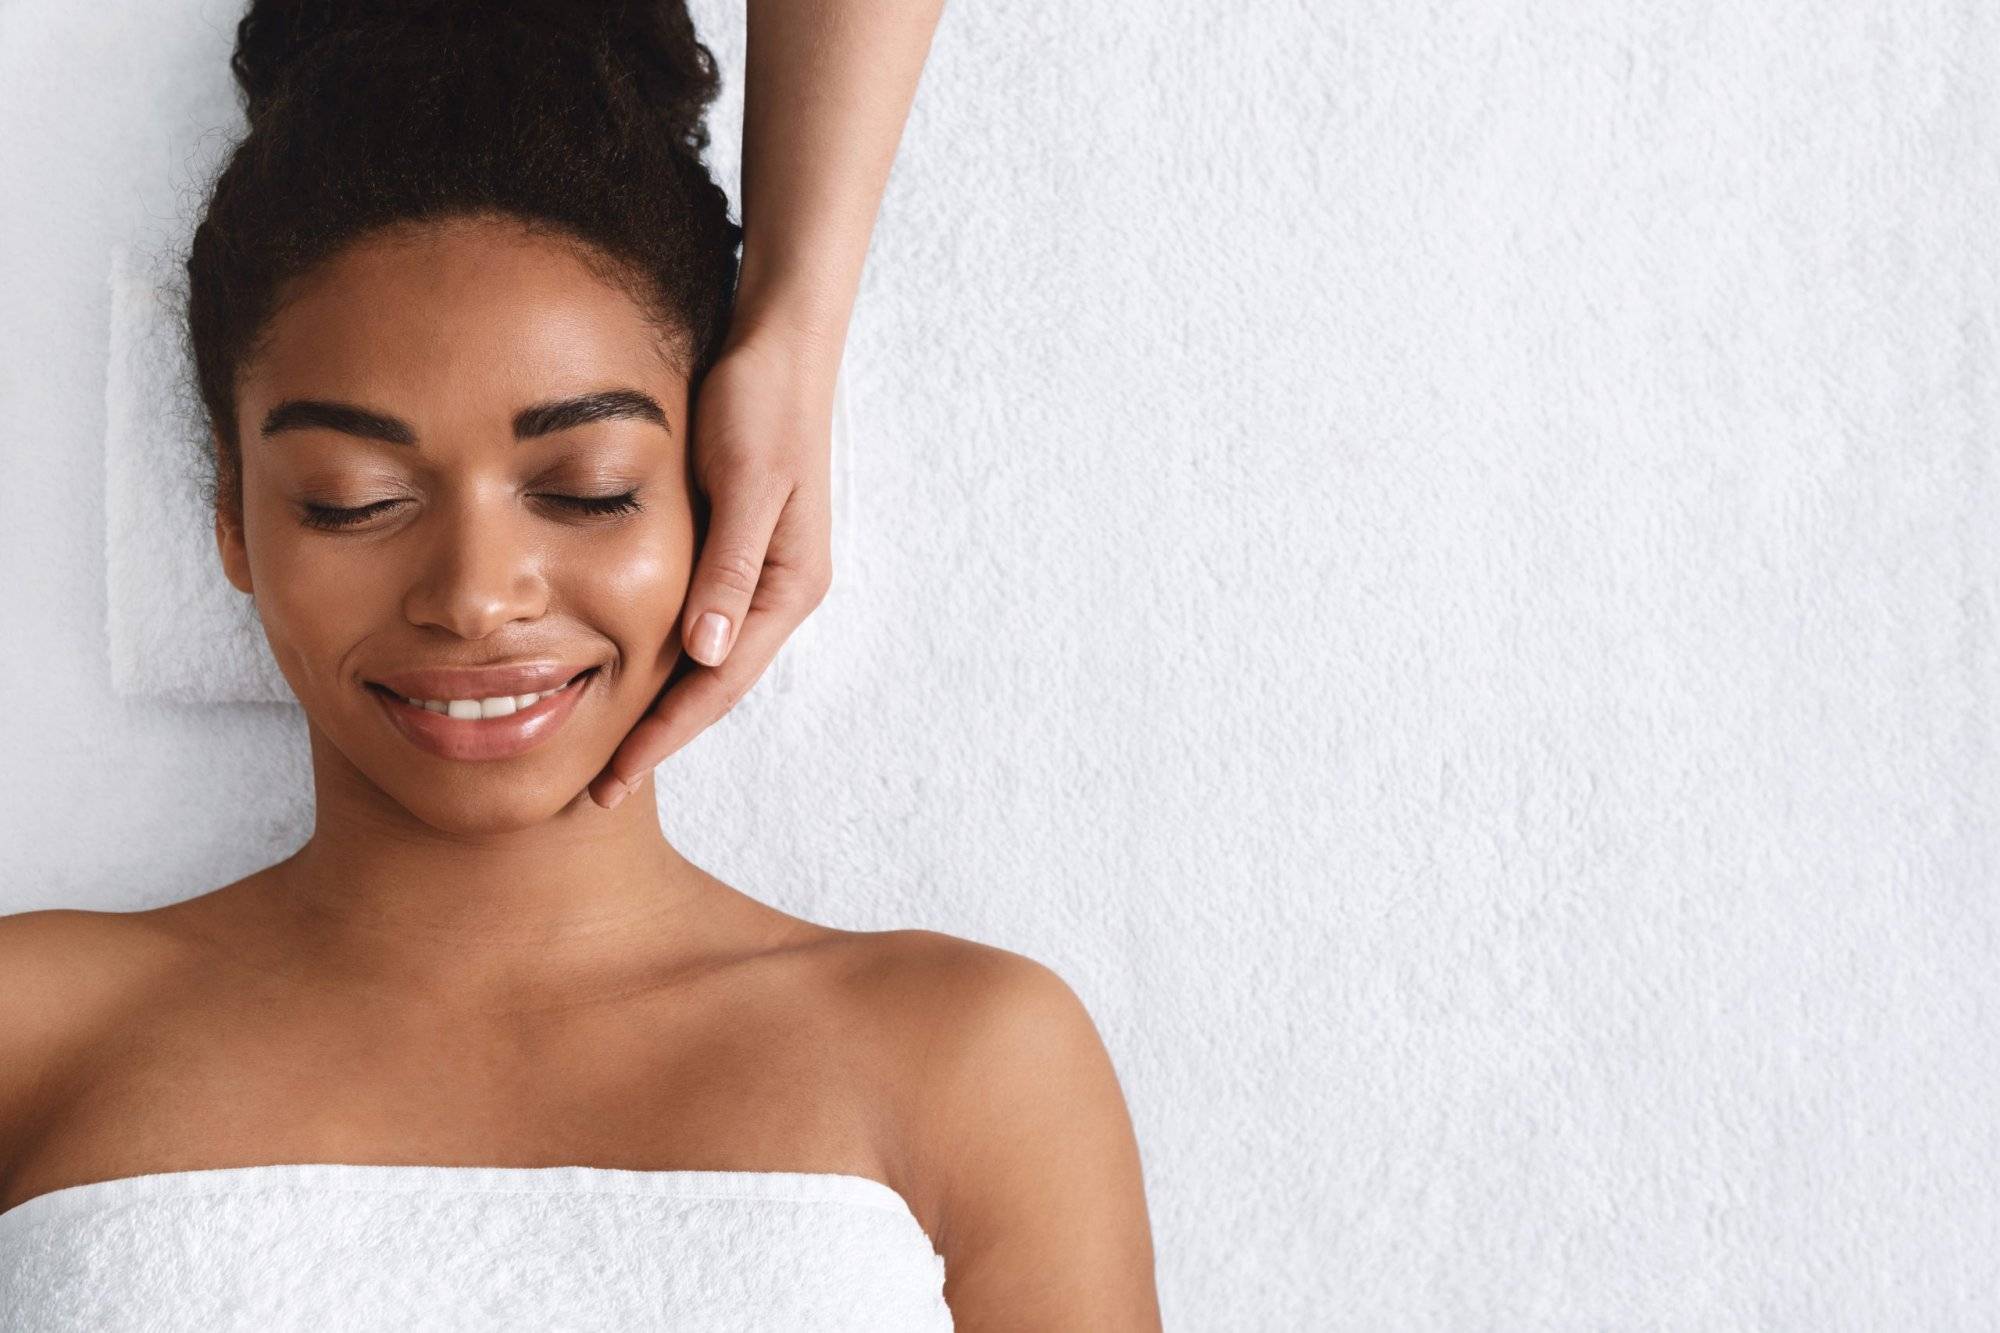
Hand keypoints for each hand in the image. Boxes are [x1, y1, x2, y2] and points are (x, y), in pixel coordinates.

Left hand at [588, 326, 836, 809]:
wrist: (779, 344)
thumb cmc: (761, 405)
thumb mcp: (748, 483)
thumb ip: (730, 569)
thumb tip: (708, 653)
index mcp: (790, 587)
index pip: (719, 685)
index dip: (664, 736)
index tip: (613, 781)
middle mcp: (779, 592)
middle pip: (713, 687)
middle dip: (659, 739)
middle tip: (597, 790)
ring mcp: (760, 574)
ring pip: (705, 662)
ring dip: (660, 707)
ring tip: (605, 750)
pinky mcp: (737, 550)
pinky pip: (697, 625)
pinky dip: (661, 659)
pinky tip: (623, 673)